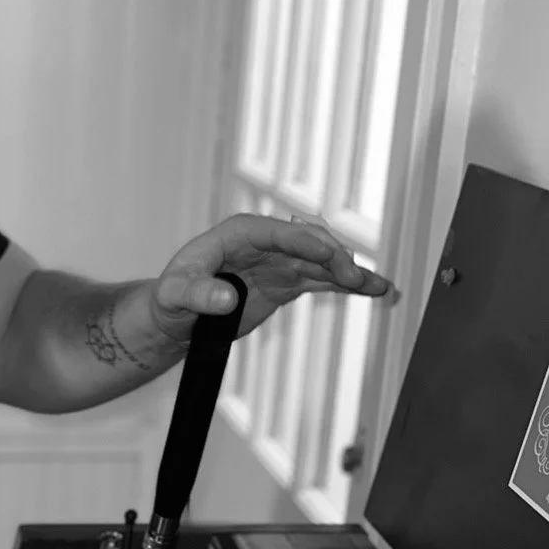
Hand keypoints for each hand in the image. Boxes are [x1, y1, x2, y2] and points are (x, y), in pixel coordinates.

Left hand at [148, 213, 393, 344]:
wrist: (177, 315)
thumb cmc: (171, 297)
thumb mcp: (175, 296)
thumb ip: (198, 295)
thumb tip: (225, 299)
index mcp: (239, 234)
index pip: (279, 233)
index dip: (305, 242)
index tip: (328, 254)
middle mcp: (265, 242)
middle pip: (308, 243)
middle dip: (334, 258)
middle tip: (354, 278)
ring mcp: (280, 262)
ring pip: (322, 262)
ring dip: (349, 273)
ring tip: (377, 286)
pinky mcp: (287, 282)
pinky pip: (322, 281)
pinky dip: (345, 286)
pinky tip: (373, 291)